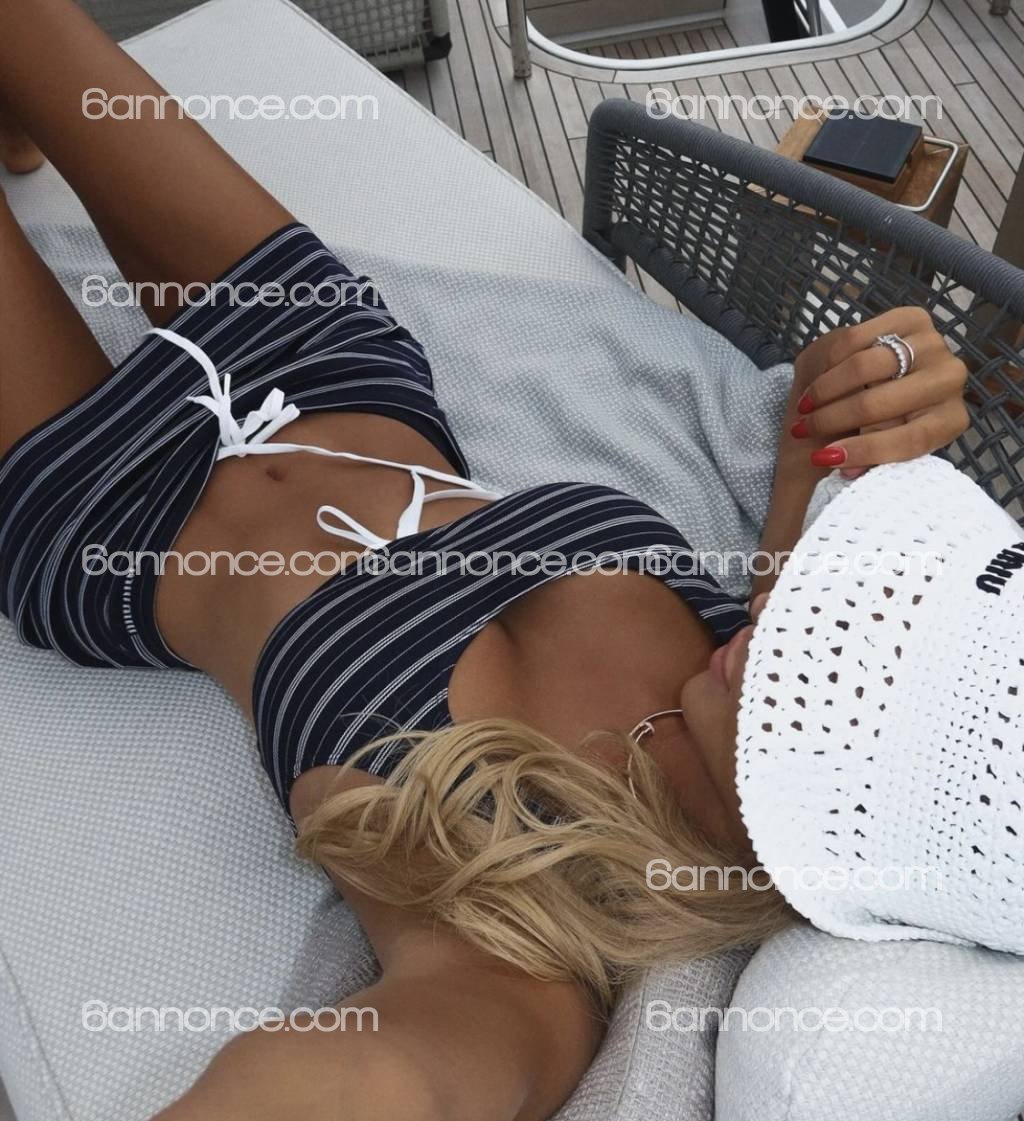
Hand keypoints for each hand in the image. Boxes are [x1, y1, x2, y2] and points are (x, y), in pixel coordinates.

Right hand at [788, 307, 968, 478]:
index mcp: (951, 420)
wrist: (897, 375)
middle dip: (832, 419)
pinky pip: (856, 340)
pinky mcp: (911, 318)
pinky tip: (818, 380)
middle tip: (802, 430)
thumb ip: (868, 460)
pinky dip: (830, 363)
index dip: (865, 452)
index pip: (909, 439)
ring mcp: (933, 344)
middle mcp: (951, 379)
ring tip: (805, 407)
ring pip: (864, 368)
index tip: (823, 459)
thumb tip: (845, 472)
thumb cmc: (889, 420)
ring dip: (825, 390)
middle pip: (879, 403)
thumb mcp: (885, 445)